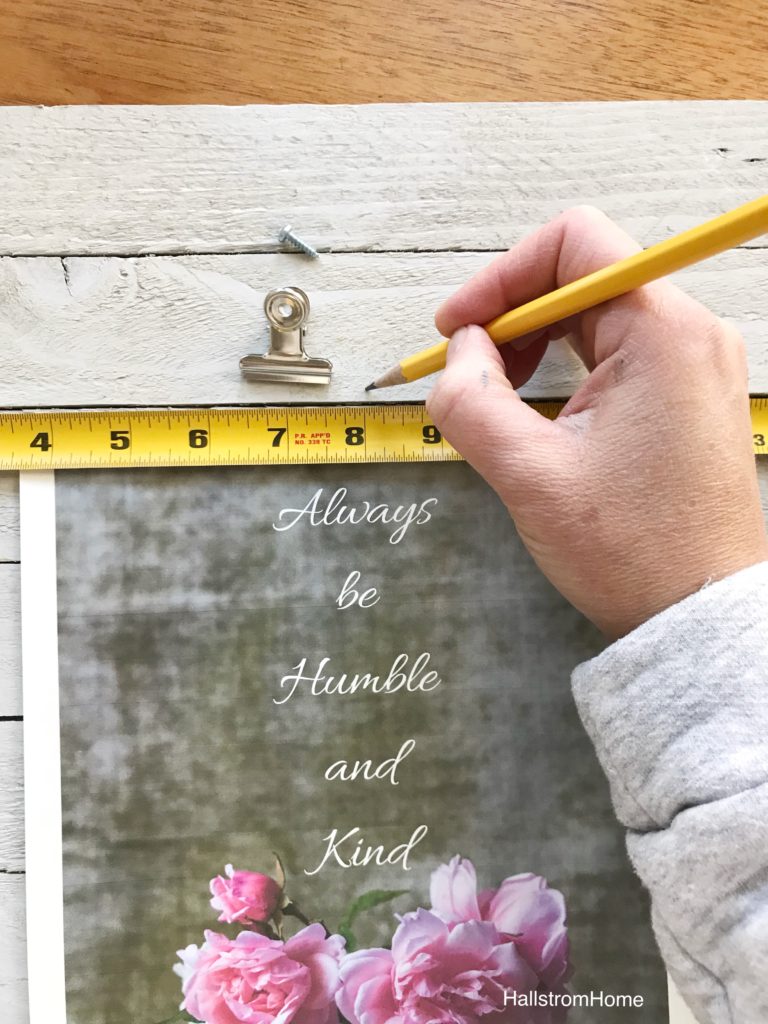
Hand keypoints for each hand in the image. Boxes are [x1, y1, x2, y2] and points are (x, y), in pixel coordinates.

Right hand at [427, 206, 767, 637]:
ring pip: (596, 317)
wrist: (697, 615)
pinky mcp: (687, 396)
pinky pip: (617, 354)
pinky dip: (566, 369)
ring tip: (500, 397)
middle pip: (582, 277)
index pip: (574, 243)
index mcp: (663, 333)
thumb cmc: (633, 551)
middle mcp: (690, 334)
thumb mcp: (530, 475)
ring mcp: (694, 365)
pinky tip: (539, 412)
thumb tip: (459, 354)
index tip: (457, 327)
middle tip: (467, 368)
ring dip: (535, 344)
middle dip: (511, 315)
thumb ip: (472, 401)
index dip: (500, 276)